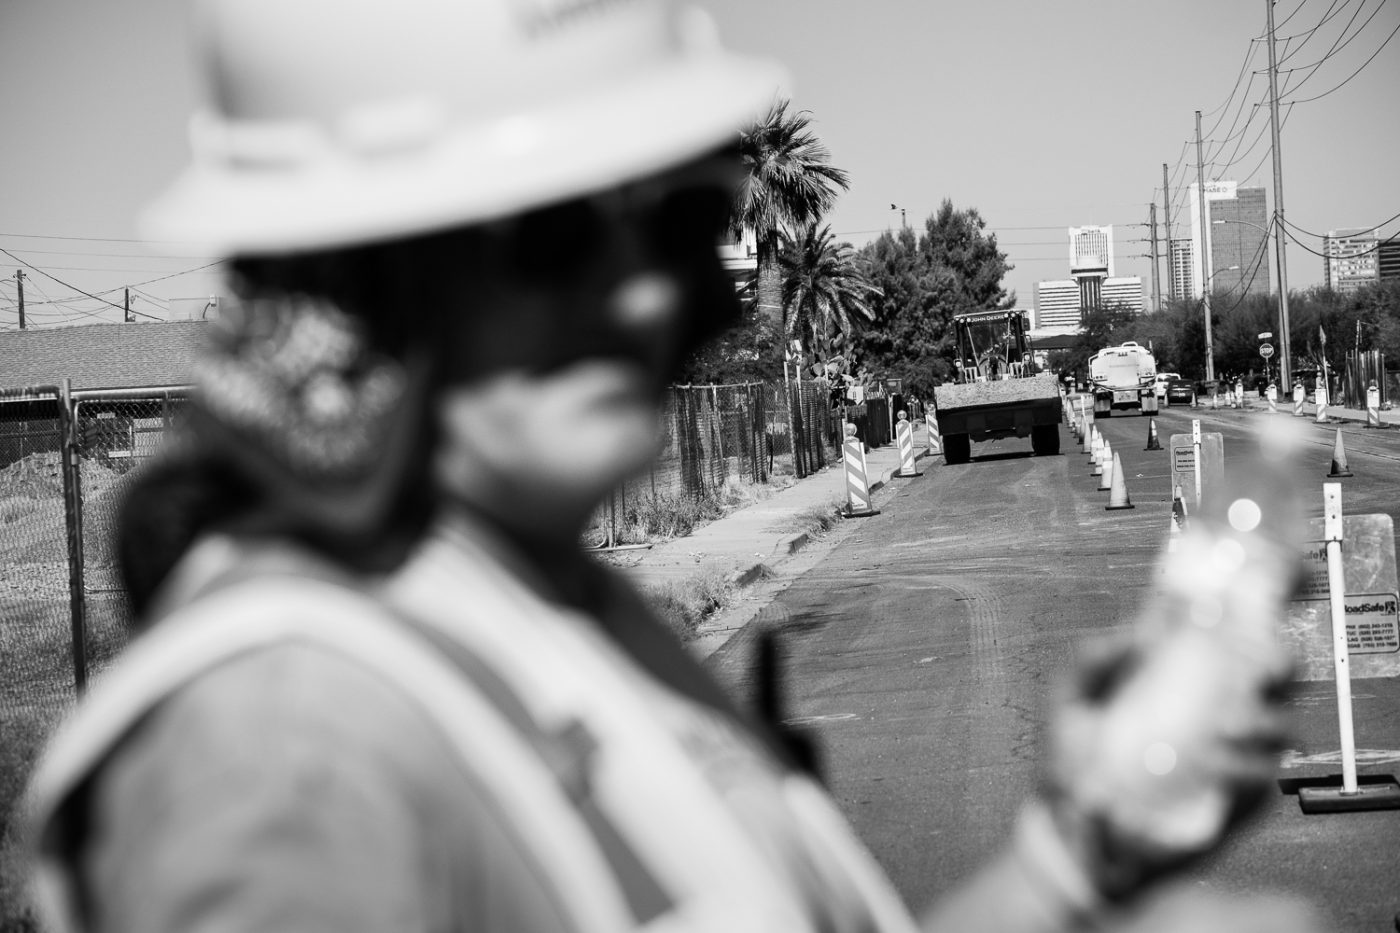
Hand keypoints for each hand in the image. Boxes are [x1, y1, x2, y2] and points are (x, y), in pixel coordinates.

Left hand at [1042, 626, 1289, 898]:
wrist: (1068, 821)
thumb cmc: (1073, 752)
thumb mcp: (1072, 695)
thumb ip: (1093, 658)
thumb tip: (1133, 632)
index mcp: (1187, 676)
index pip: (1237, 638)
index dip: (1259, 615)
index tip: (1262, 599)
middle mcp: (1219, 709)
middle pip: (1277, 677)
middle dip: (1280, 664)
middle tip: (1260, 664)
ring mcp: (1232, 754)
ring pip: (1281, 727)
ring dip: (1264, 721)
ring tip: (1226, 724)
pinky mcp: (1234, 799)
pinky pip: (1261, 781)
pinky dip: (1246, 769)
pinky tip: (1216, 765)